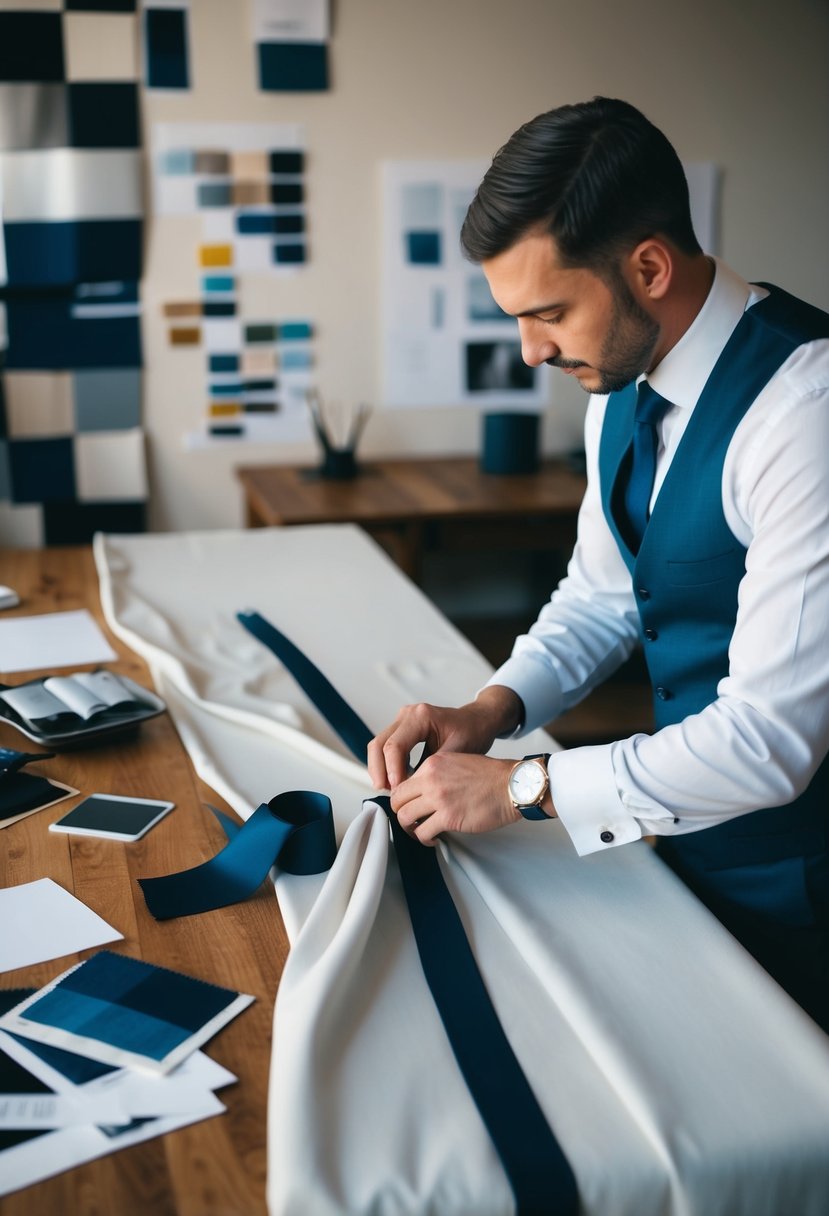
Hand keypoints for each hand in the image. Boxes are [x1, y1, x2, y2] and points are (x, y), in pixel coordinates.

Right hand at [367, 686, 523, 790]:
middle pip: (379, 743)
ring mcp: (402, 721)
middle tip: (387, 792)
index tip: (399, 790)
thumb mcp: (457, 751)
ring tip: (390, 791)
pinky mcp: (402, 729)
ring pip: (378, 745)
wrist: (478, 721)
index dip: (393, 770)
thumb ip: (434, 769)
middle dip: (379, 771)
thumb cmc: (472, 731)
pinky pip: (386, 747)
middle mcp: (408, 715)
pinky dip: (386, 765)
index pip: (395, 745)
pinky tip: (395, 782)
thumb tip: (415, 790)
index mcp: (421, 716)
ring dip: (380, 769)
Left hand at [391, 752, 520, 844]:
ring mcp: (439, 798)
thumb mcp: (457, 762)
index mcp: (433, 764)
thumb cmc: (491, 776)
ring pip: (405, 818)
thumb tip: (422, 791)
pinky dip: (425, 839)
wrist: (512, 785)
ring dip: (410, 829)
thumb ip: (436, 774)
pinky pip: (423, 832)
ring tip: (420, 832)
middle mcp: (431, 779)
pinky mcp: (448, 817)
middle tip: (410, 821)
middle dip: (401, 814)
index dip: (402, 799)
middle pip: (397, 801)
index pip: (402, 783)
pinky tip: (433, 839)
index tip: (408, 806)